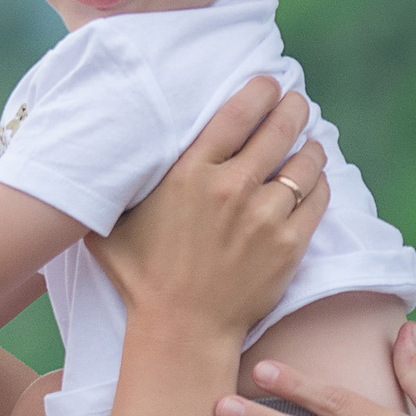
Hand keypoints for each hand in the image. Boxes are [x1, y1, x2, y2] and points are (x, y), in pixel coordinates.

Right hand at [83, 77, 329, 342]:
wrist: (182, 331)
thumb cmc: (142, 278)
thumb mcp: (112, 224)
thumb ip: (115, 186)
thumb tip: (96, 155)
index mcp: (191, 173)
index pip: (239, 111)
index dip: (261, 90)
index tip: (269, 84)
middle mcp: (232, 189)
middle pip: (280, 127)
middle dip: (293, 107)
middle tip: (296, 101)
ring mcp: (266, 217)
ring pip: (306, 161)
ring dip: (311, 144)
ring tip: (309, 140)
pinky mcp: (290, 245)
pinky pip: (318, 198)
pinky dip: (319, 182)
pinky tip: (313, 178)